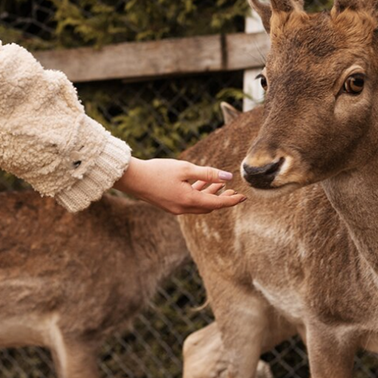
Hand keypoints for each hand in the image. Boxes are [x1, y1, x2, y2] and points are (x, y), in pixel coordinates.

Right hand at [113, 157, 246, 214]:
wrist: (133, 178)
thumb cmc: (158, 171)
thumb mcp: (185, 169)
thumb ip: (207, 173)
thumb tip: (228, 176)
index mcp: (189, 200)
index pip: (217, 203)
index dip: (231, 200)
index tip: (244, 197)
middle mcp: (183, 208)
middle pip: (209, 206)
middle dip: (222, 199)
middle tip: (234, 192)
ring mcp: (175, 208)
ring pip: (199, 204)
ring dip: (210, 194)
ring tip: (220, 183)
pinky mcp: (169, 205)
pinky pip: (189, 202)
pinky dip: (198, 194)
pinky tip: (200, 183)